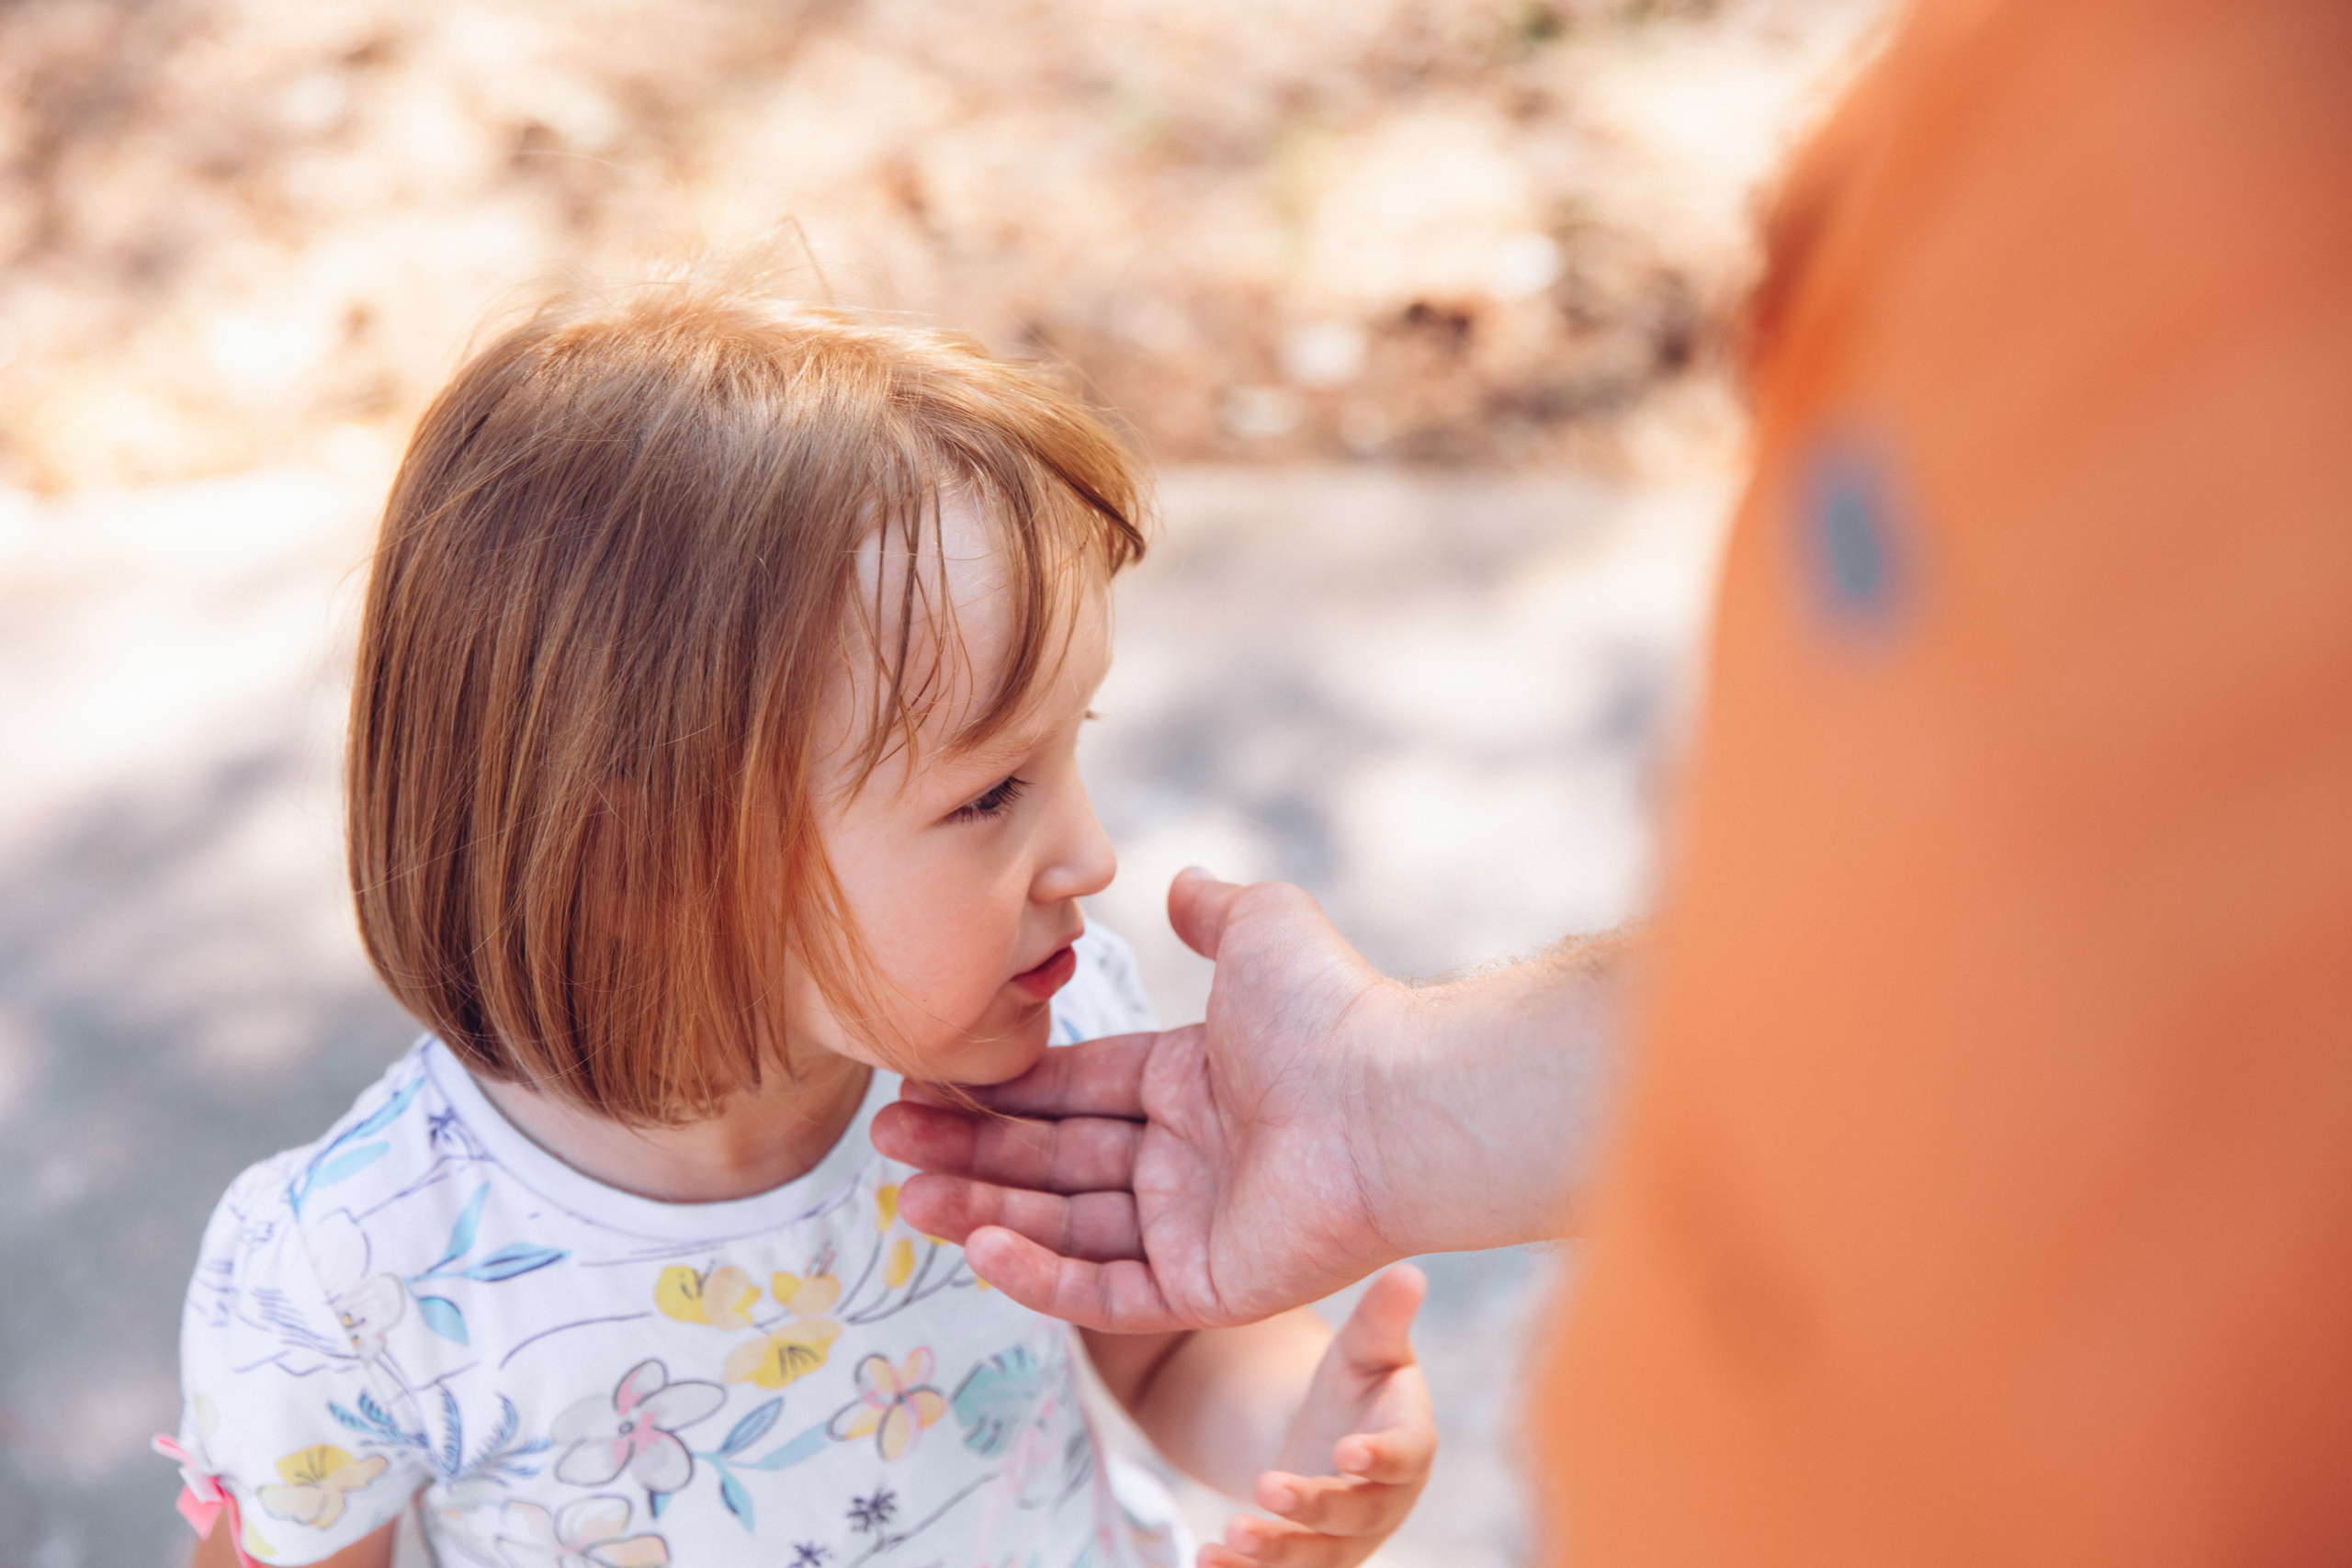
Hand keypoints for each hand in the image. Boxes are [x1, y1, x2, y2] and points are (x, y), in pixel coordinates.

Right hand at [872, 870, 1413, 1330]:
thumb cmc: (1331, 1013)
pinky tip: (979, 1244)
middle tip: (886, 1145)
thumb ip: (1211, 912)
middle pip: (1051, 1161)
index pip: (1069, 1092)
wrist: (1391, 1101)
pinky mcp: (1208, 1288)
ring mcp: (1194, 1228)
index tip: (922, 1086)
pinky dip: (1041, 1273)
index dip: (995, 1092)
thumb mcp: (1260, 930)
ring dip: (983, 1213)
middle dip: (967, 1154)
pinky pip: (1106, 1290)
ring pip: (1065, 1227)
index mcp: (1186, 1084)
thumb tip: (1182, 881)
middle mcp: (1184, 1159)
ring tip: (907, 1200)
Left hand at [1211, 1267, 1435, 1567]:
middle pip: (1355, 1515)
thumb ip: (1384, 1317)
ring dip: (1274, 1555)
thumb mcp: (1366, 1347)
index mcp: (1411, 1444)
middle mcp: (1385, 1503)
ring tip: (1227, 1537)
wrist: (1330, 1437)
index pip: (1406, 1456)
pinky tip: (1203, 1560)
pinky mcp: (1311, 1563)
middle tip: (1269, 1485)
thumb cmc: (1356, 1383)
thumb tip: (1409, 1271)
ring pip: (1316, 1559)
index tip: (1347, 1451)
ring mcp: (1348, 1542)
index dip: (1382, 1458)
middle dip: (1313, 1506)